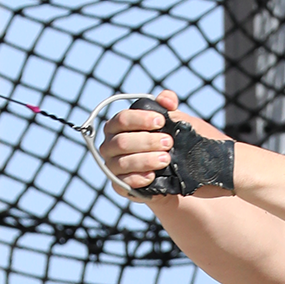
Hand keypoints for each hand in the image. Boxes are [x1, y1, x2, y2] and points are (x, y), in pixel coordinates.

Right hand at [96, 90, 232, 198]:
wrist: (174, 172)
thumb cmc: (167, 141)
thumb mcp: (171, 121)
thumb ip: (167, 105)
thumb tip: (166, 99)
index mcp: (117, 126)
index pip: (122, 119)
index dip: (141, 119)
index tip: (161, 121)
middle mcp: (110, 145)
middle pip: (121, 141)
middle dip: (146, 141)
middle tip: (168, 142)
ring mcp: (112, 165)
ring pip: (122, 162)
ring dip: (145, 160)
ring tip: (166, 158)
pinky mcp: (119, 184)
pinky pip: (122, 182)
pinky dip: (138, 178)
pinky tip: (153, 175)